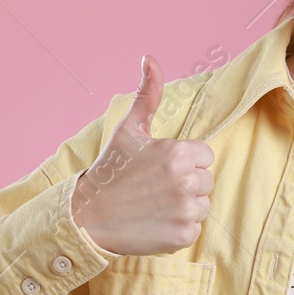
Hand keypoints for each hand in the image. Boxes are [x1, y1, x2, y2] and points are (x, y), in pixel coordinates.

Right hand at [71, 55, 214, 255]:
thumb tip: (150, 57)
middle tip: (153, 188)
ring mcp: (185, 211)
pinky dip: (177, 229)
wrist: (87, 217)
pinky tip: (153, 223)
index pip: (204, 157)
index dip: (184, 162)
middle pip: (206, 182)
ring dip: (183, 207)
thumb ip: (148, 94)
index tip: (158, 168)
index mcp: (179, 153)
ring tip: (153, 205)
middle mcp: (186, 181)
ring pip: (202, 206)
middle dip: (185, 184)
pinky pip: (194, 230)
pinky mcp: (182, 237)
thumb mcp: (129, 129)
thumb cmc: (111, 169)